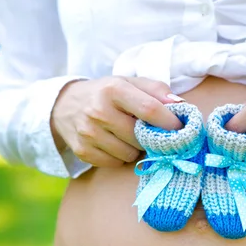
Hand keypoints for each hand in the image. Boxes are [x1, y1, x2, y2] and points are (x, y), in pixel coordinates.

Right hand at [51, 77, 183, 166]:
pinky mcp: (83, 151)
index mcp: (113, 89)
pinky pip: (115, 162)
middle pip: (140, 136)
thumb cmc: (105, 93)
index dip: (169, 122)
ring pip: (129, 153)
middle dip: (150, 137)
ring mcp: (88, 133)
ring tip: (128, 136)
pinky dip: (120, 156)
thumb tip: (180, 106)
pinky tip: (114, 143)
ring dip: (135, 148)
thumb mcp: (129, 83)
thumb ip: (156, 90)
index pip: (149, 109)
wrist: (65, 105)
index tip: (181, 128)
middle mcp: (99, 111)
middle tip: (149, 132)